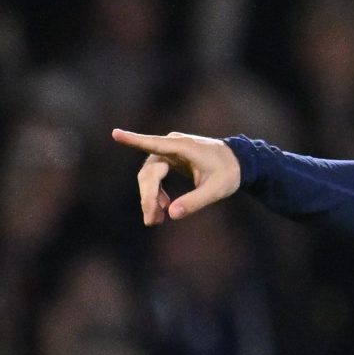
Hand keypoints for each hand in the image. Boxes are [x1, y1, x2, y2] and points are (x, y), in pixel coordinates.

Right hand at [111, 129, 242, 224]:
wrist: (238, 162)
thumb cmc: (229, 173)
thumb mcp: (216, 190)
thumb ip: (195, 202)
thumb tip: (171, 214)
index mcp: (183, 147)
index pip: (154, 144)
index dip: (134, 140)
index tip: (115, 134)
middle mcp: (172, 145)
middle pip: (149, 172)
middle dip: (147, 197)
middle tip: (151, 221)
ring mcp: (169, 152)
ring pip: (149, 176)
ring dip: (149, 198)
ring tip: (154, 220)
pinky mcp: (169, 159)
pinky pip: (155, 177)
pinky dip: (155, 193)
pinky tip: (161, 208)